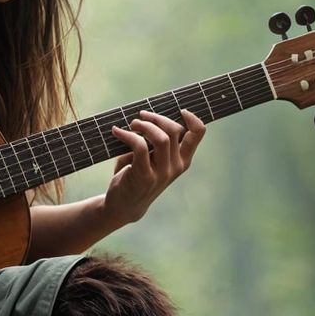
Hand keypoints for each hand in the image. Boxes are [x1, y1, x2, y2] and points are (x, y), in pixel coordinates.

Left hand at [101, 109, 205, 226]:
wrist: (124, 205)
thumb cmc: (136, 175)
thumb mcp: (151, 157)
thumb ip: (154, 140)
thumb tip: (145, 115)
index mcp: (182, 160)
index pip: (197, 135)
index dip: (192, 118)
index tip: (180, 110)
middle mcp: (176, 166)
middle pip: (174, 130)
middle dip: (156, 118)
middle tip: (140, 118)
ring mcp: (162, 173)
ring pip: (161, 138)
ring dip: (144, 125)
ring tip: (131, 125)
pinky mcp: (144, 176)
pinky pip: (140, 147)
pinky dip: (128, 135)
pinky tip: (117, 132)